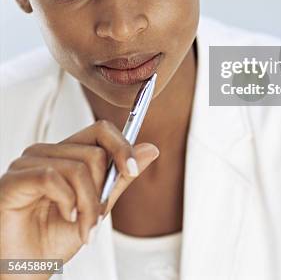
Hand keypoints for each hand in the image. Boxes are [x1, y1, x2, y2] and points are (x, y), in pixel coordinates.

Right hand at [0, 120, 159, 275]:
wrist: (21, 272)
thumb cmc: (50, 241)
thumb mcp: (96, 209)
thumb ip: (120, 178)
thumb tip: (150, 149)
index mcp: (66, 155)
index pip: (101, 130)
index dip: (123, 146)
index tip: (134, 169)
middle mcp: (47, 153)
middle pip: (94, 152)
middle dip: (103, 191)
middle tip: (96, 219)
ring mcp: (28, 163)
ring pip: (78, 167)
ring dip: (88, 204)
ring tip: (83, 226)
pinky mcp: (15, 178)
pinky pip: (52, 176)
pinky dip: (67, 201)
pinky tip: (67, 217)